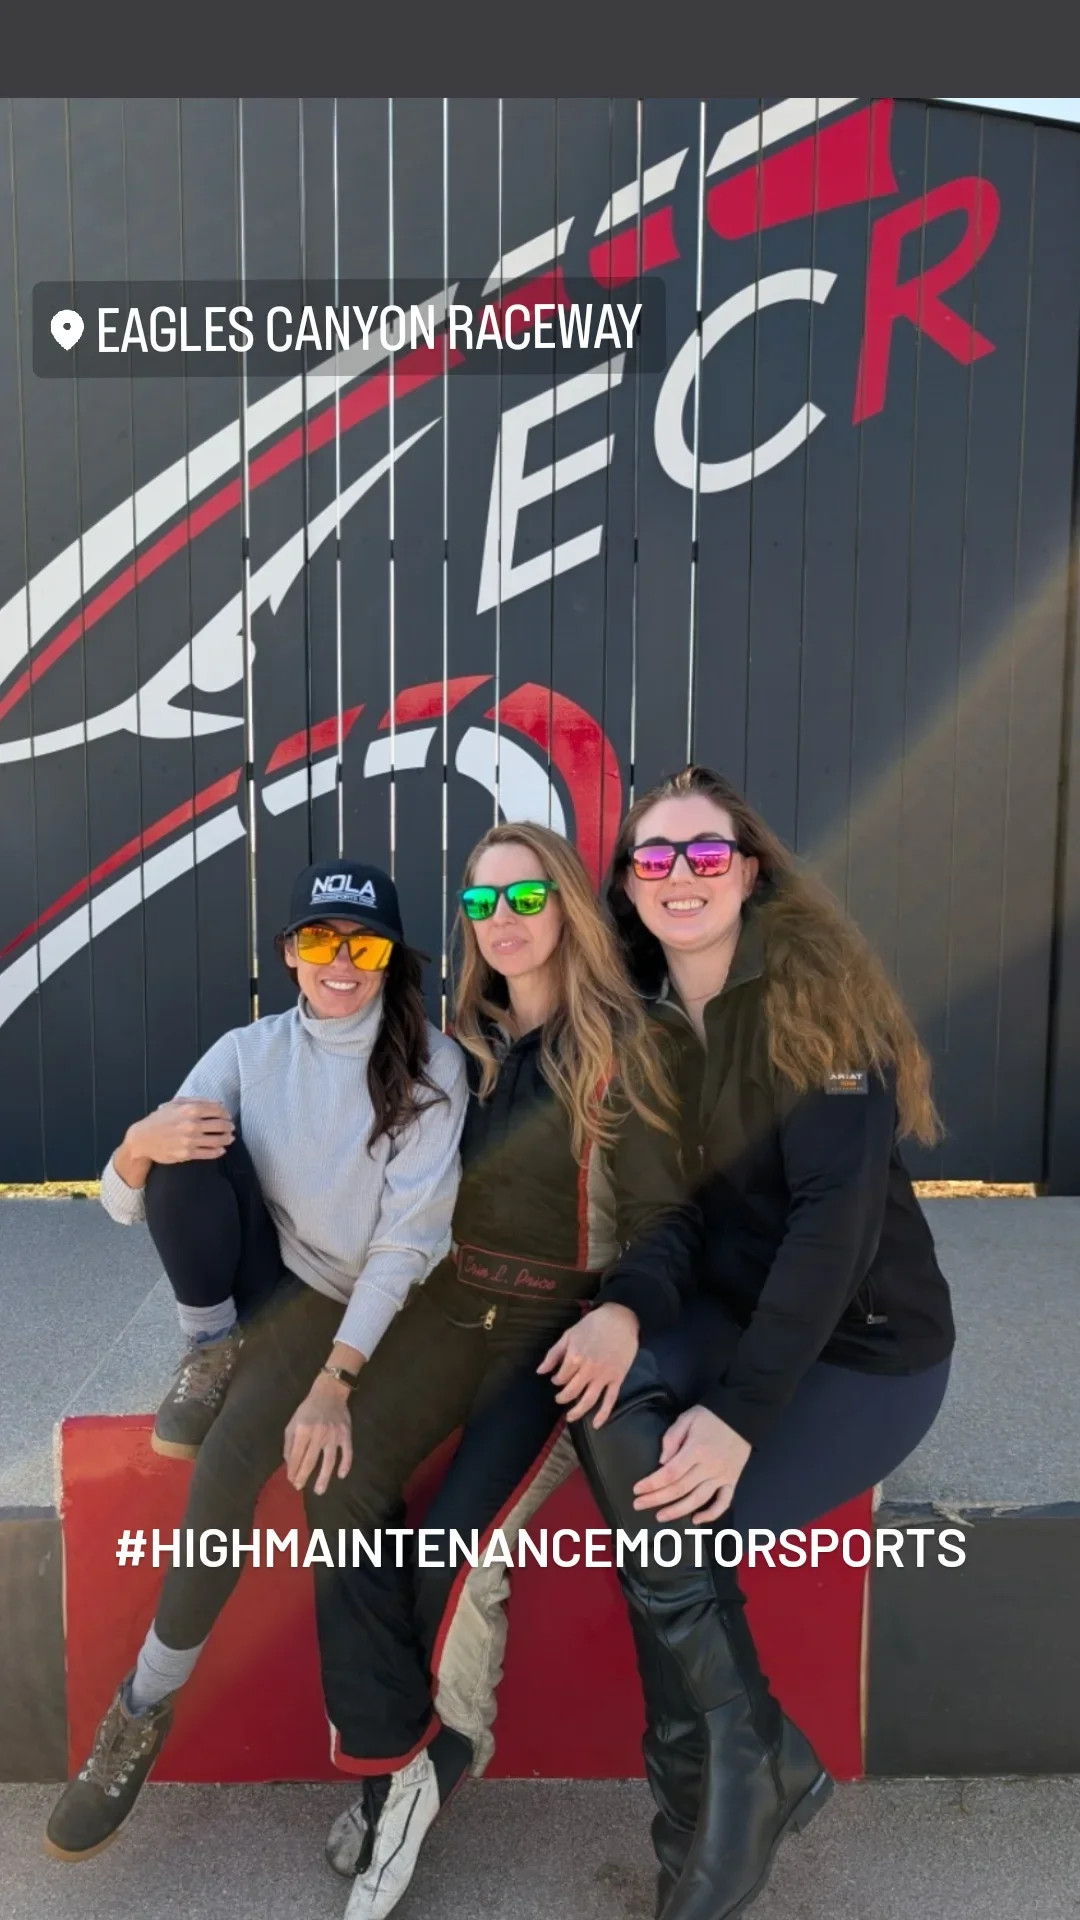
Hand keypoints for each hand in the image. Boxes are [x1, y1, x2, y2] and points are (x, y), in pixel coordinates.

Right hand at [127, 1098, 234, 1164]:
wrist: (142, 1139)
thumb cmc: (159, 1119)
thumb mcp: (175, 1103)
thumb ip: (197, 1100)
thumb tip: (218, 1102)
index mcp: (189, 1109)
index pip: (217, 1110)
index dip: (226, 1113)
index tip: (227, 1116)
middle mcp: (191, 1124)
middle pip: (220, 1125)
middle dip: (229, 1126)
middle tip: (231, 1127)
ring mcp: (190, 1140)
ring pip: (217, 1140)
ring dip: (227, 1139)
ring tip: (229, 1138)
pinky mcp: (187, 1154)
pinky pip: (208, 1153)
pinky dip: (218, 1151)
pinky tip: (221, 1150)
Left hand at [283, 1376, 354, 1494]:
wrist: (330, 1393)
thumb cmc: (308, 1409)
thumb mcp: (293, 1422)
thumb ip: (289, 1443)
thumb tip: (289, 1464)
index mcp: (303, 1430)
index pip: (296, 1456)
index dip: (292, 1470)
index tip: (291, 1480)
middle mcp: (318, 1434)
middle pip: (310, 1461)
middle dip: (303, 1476)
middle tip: (299, 1488)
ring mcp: (334, 1435)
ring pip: (329, 1461)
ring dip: (323, 1477)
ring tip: (319, 1491)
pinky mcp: (346, 1434)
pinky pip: (347, 1452)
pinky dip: (345, 1465)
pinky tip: (341, 1475)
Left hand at [536, 1302, 639, 1427]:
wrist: (621, 1319)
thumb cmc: (593, 1324)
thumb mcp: (569, 1335)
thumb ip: (553, 1354)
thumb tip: (540, 1372)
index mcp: (575, 1357)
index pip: (561, 1377)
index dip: (557, 1380)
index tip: (558, 1379)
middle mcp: (588, 1369)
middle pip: (572, 1391)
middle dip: (563, 1397)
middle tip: (560, 1398)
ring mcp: (604, 1376)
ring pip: (588, 1400)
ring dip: (577, 1411)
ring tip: (570, 1417)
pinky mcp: (617, 1379)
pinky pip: (610, 1400)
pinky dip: (603, 1414)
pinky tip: (596, 1424)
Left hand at [631, 1405, 750, 1523]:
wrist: (742, 1415)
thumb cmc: (711, 1416)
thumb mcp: (687, 1418)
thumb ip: (672, 1438)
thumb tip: (662, 1461)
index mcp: (696, 1450)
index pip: (670, 1473)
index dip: (652, 1484)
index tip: (637, 1490)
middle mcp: (709, 1467)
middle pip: (680, 1489)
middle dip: (657, 1499)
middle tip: (639, 1505)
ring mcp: (722, 1476)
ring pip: (698, 1499)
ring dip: (678, 1511)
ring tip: (660, 1517)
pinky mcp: (732, 1480)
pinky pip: (723, 1502)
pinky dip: (711, 1515)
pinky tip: (696, 1520)